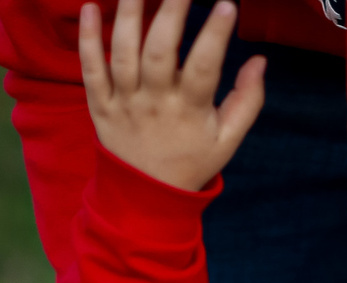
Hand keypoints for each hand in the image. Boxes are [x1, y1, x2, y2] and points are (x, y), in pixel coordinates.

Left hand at [79, 0, 265, 191]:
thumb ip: (248, 101)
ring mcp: (124, 104)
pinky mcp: (100, 106)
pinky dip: (87, 40)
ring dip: (129, 14)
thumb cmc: (191, 162)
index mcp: (189, 112)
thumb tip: (259, 60)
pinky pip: (90, 71)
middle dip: (170, 12)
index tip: (227, 3)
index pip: (205, 67)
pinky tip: (89, 7)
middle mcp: (154, 104)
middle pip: (160, 53)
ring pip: (124, 54)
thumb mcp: (228, 141)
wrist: (145, 200)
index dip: (216, 34)